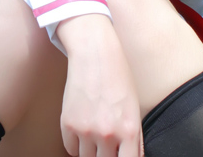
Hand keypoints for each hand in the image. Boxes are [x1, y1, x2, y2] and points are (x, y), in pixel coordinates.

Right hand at [56, 15, 143, 156]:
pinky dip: (77, 145)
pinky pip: (71, 149)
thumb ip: (133, 139)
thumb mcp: (134, 109)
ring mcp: (85, 129)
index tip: (119, 155)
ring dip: (91, 152)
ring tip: (95, 135)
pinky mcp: (68, 124)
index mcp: (129, 130)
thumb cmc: (119, 79)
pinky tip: (83, 131)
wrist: (95, 55)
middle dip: (106, 156)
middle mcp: (107, 133)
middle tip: (107, 145)